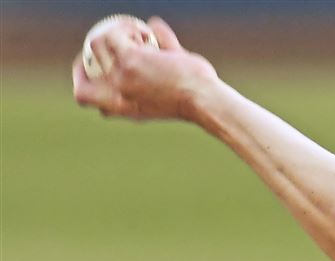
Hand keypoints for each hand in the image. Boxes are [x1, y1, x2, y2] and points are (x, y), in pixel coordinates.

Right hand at [72, 17, 219, 122]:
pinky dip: (127, 28)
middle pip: (84, 71)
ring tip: (141, 37)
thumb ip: (156, 67)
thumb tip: (153, 27)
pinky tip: (147, 33)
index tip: (89, 66)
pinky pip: (114, 34)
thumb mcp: (168, 91)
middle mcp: (115, 96)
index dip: (81, 79)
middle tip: (114, 42)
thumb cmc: (195, 101)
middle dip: (92, 53)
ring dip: (114, 35)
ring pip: (97, 45)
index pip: (85, 97)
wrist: (204, 102)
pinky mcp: (129, 59)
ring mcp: (120, 77)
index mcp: (122, 108)